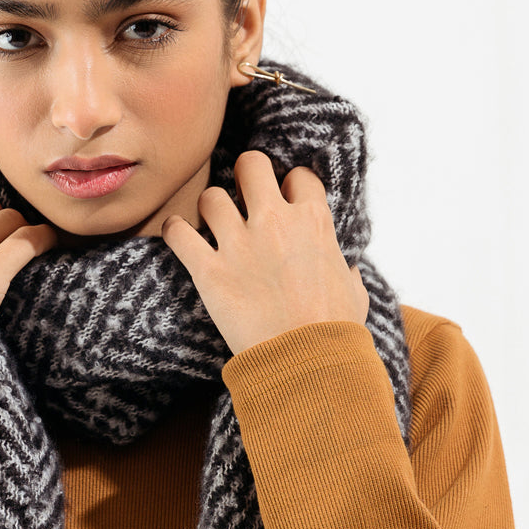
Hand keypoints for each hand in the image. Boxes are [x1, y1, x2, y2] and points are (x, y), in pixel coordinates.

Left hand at [161, 152, 368, 355]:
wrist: (307, 363)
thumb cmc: (335, 332)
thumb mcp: (354, 292)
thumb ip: (346, 270)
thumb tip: (346, 268)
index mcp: (314, 222)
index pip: (299, 177)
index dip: (289, 186)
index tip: (284, 201)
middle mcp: (275, 223)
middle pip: (251, 165)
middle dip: (244, 174)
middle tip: (242, 194)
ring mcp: (239, 245)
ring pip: (210, 197)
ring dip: (209, 208)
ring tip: (211, 224)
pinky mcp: (209, 272)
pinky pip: (178, 233)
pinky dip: (174, 231)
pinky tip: (178, 235)